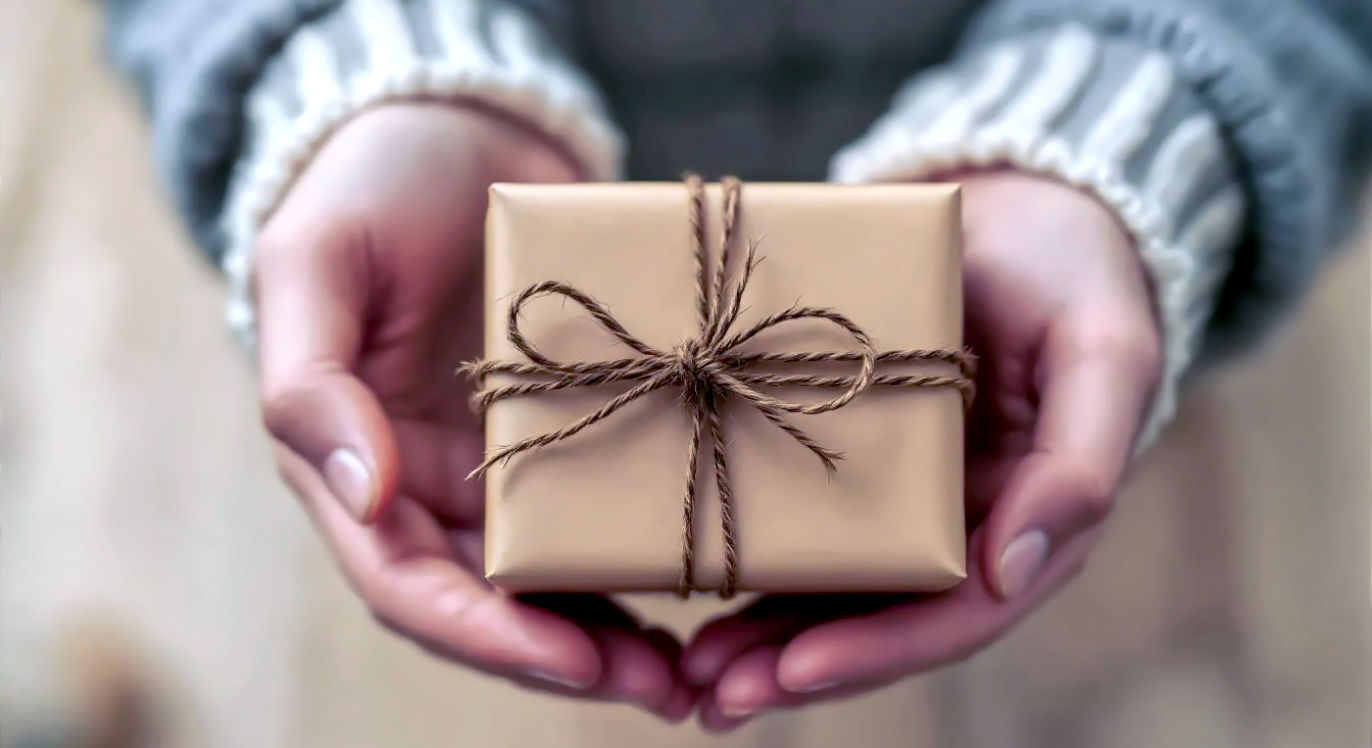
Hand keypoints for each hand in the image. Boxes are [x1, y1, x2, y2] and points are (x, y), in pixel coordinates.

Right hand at [253, 103, 691, 719]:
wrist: (455, 130)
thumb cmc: (367, 187)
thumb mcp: (317, 264)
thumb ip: (311, 380)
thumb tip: (365, 492)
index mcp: (362, 466)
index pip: (411, 585)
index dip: (487, 635)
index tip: (574, 661)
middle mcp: (435, 485)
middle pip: (497, 604)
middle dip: (575, 658)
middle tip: (667, 691)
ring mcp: (507, 461)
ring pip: (559, 575)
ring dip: (622, 630)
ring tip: (700, 670)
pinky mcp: (574, 423)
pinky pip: (609, 502)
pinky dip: (649, 550)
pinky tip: (713, 577)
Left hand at [680, 170, 1162, 728]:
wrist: (1022, 214)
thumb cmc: (1075, 276)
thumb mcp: (1103, 352)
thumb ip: (1082, 461)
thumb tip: (1014, 571)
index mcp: (1029, 520)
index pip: (957, 613)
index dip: (877, 649)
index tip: (793, 670)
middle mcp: (965, 526)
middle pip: (880, 621)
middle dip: (796, 664)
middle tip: (713, 695)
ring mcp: (908, 496)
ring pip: (834, 589)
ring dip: (761, 637)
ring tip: (687, 670)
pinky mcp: (856, 456)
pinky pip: (805, 520)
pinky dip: (753, 558)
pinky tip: (690, 580)